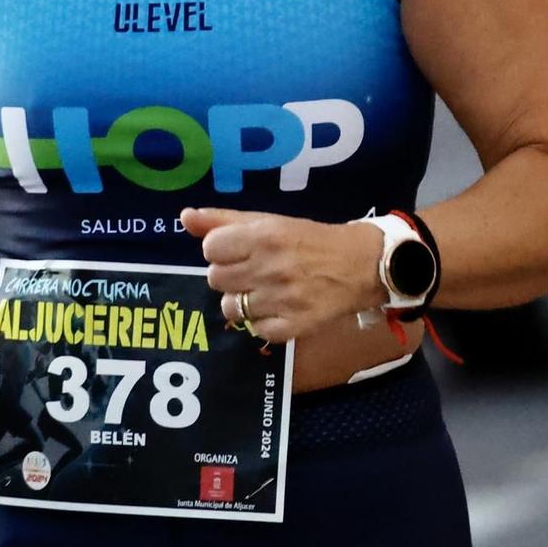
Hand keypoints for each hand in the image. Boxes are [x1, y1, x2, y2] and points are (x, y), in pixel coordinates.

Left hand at [180, 208, 382, 343]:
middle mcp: (270, 267)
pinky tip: (279, 308)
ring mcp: (282, 299)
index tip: (238, 250)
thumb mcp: (269, 221)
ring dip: (243, 300)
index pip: (210, 248)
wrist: (362, 265)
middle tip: (254, 270)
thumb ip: (223, 220)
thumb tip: (185, 216)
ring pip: (231, 307)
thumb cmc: (310, 240)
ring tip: (265, 291)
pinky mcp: (294, 327)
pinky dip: (264, 322)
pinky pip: (255, 330)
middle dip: (231, 275)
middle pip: (216, 279)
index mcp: (264, 236)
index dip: (221, 250)